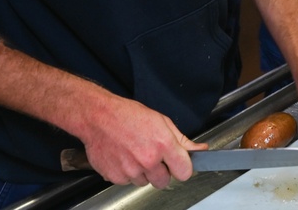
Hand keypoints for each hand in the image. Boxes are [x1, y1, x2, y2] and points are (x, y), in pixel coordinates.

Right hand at [78, 96, 205, 187]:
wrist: (97, 117)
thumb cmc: (127, 115)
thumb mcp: (161, 121)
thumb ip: (182, 140)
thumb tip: (199, 150)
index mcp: (162, 144)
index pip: (184, 172)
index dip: (182, 168)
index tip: (178, 164)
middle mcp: (147, 159)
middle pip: (164, 181)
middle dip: (161, 172)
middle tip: (152, 156)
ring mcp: (130, 170)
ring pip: (145, 182)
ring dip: (143, 172)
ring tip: (134, 153)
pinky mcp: (115, 177)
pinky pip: (128, 182)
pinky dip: (127, 173)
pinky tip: (123, 157)